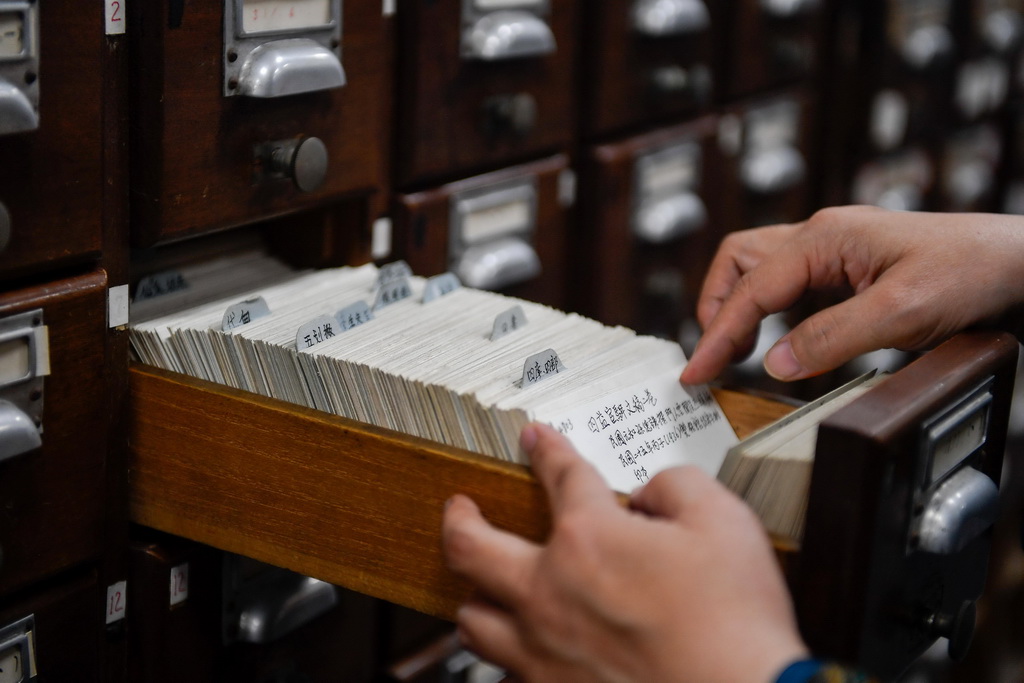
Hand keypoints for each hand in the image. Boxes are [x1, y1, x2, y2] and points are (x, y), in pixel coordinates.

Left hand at [442, 423, 807, 682]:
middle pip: (470, 547)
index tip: (535, 440)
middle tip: (458, 508)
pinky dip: (509, 660)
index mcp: (589, 538)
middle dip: (458, 518)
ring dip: (475, 596)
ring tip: (482, 588)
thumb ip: (676, 485)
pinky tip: (523, 655)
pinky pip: (505, 676)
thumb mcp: (722, 520)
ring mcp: (543, 651)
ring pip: (474, 621)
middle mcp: (550, 592)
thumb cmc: (734, 621)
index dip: (547, 450)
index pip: (559, 476)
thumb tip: (650, 493)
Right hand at [681, 206, 1023, 383]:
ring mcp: (834, 247)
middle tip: (712, 357)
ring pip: (760, 267)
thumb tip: (774, 362)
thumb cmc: (970, 272)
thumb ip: (831, 337)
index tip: (697, 372)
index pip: (752, 289)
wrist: (1017, 262)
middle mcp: (822, 235)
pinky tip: (776, 336)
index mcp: (826, 238)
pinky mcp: (848, 263)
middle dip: (718, 308)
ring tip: (734, 351)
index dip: (719, 334)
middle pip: (740, 261)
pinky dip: (769, 308)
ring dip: (740, 306)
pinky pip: (789, 281)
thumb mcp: (900, 313)